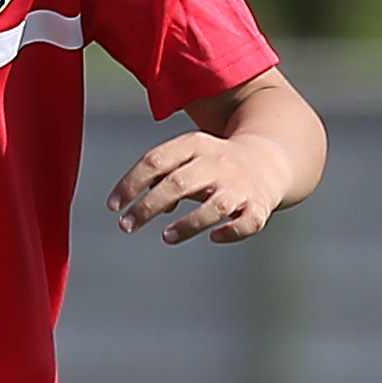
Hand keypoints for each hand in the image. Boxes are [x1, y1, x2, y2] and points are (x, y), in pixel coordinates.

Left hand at [111, 129, 290, 245]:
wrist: (268, 161)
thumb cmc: (214, 165)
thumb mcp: (187, 160)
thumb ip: (161, 179)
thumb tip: (139, 209)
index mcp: (195, 145)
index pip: (155, 161)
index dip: (130, 184)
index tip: (113, 206)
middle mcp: (218, 162)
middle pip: (178, 183)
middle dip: (148, 207)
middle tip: (126, 226)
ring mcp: (240, 185)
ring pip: (214, 206)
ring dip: (187, 225)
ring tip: (166, 237)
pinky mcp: (258, 206)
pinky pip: (246, 223)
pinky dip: (230, 232)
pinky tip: (214, 237)